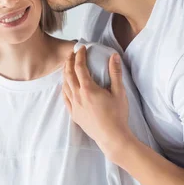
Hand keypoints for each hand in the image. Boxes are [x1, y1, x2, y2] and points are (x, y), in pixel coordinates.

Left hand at [62, 47, 131, 161]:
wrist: (112, 137)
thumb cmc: (117, 115)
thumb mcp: (119, 92)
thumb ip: (115, 73)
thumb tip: (113, 56)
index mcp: (88, 89)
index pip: (80, 67)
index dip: (79, 55)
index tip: (81, 48)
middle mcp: (78, 96)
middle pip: (69, 74)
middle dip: (69, 61)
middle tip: (71, 54)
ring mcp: (74, 106)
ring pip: (65, 86)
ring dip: (65, 74)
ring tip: (67, 66)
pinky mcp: (74, 115)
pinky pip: (65, 98)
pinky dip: (64, 89)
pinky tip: (65, 86)